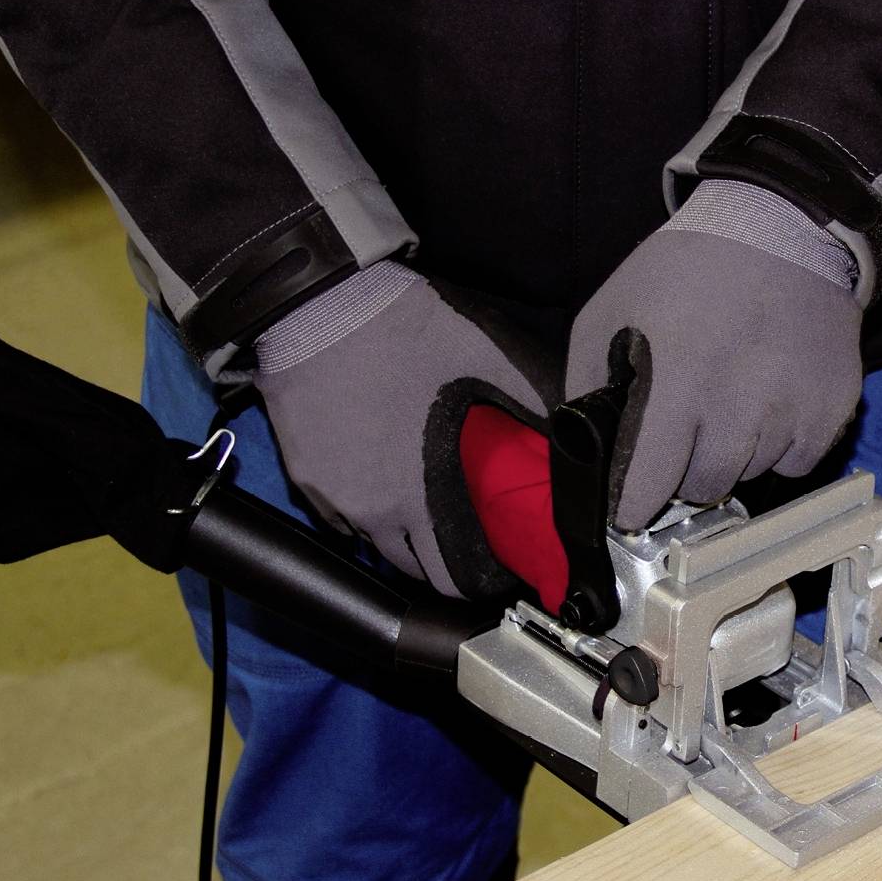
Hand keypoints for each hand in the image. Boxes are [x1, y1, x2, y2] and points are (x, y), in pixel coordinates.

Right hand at [252, 261, 546, 596]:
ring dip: (402, 534)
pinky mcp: (303, 474)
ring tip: (427, 501)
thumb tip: (578, 424)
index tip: (500, 563)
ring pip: (374, 543)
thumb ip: (535, 395)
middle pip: (412, 568)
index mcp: (421, 492)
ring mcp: (332, 496)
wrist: (314, 302)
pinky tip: (383, 478)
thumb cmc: (401, 328)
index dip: (480, 578)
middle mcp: (372, 510)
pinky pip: (338, 516)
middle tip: (468, 530)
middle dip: (443, 559)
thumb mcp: (485, 354)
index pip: (452, 576)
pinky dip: (363, 511)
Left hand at [565, 180, 865, 529]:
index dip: (634, 504)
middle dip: (687, 471)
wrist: (781, 229)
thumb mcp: (609, 313)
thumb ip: (588, 387)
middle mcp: (736, 407)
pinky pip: (797, 463)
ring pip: (751, 474)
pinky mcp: (831, 411)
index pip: (648, 487)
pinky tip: (771, 399)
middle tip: (686, 431)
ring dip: (735, 453)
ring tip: (731, 399)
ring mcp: (789, 412)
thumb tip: (588, 454)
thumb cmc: (683, 273)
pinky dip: (781, 446)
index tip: (632, 504)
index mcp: (673, 384)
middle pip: (703, 488)